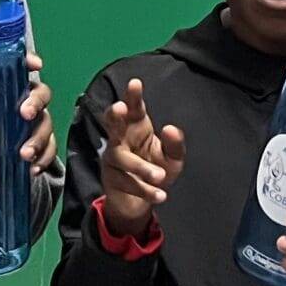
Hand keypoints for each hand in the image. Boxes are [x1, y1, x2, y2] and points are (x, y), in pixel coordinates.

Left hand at [0, 52, 56, 168]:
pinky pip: (48, 150)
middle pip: (41, 95)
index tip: (36, 65)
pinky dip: (43, 160)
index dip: (31, 62)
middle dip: (35, 103)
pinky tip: (32, 170)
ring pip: (46, 125)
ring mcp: (36, 122)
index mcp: (11, 83)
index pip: (24, 67)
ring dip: (37, 139)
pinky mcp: (40, 144)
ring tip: (24, 154)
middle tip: (24, 114)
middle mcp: (28, 100)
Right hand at [99, 79, 186, 237]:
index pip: (134, 108)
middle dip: (114, 115)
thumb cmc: (156, 169)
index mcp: (137, 126)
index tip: (135, 83)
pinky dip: (144, 190)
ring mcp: (112, 157)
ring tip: (160, 176)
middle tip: (119, 108)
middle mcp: (121, 138)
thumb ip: (175, 145)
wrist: (138, 201)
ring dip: (141, 167)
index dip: (133, 96)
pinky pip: (126, 182)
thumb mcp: (173, 159)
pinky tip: (160, 195)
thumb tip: (172, 128)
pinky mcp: (110, 178)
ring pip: (121, 157)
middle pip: (112, 123)